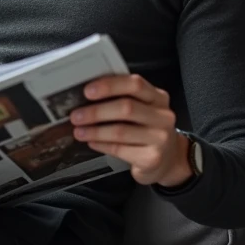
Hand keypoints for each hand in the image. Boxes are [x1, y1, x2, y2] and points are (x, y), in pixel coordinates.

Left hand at [69, 74, 192, 187]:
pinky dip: (102, 145)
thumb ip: (123, 98)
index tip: (87, 90)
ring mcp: (160, 138)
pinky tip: (91, 142)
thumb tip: (87, 95)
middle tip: (76, 115)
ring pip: (121, 131)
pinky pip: (120, 149)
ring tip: (78, 131)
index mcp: (158, 97)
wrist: (168, 160)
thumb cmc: (147, 129)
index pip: (135, 84)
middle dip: (97, 111)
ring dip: (95, 130)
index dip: (110, 86)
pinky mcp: (152, 158)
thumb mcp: (143, 109)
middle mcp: (162, 116)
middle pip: (127, 108)